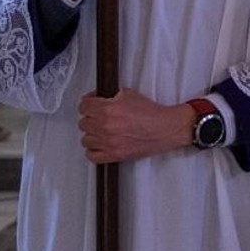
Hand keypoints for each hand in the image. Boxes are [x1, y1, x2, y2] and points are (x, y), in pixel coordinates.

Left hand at [78, 88, 196, 163]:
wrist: (166, 128)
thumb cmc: (152, 113)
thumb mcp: (129, 94)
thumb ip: (110, 96)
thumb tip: (97, 98)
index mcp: (108, 109)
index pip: (83, 106)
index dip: (87, 104)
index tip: (91, 105)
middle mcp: (106, 126)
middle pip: (83, 123)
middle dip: (91, 119)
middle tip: (100, 118)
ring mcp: (109, 142)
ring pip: (85, 140)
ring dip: (92, 135)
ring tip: (102, 132)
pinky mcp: (114, 155)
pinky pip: (92, 156)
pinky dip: (94, 151)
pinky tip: (100, 145)